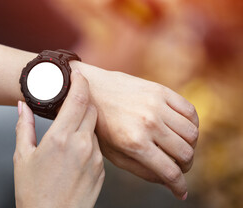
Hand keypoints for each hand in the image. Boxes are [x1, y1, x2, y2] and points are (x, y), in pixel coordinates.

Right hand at [14, 70, 104, 207]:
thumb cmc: (33, 192)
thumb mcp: (22, 157)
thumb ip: (23, 127)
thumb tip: (22, 107)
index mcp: (61, 138)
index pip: (79, 99)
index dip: (80, 82)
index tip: (78, 74)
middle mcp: (82, 144)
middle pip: (92, 109)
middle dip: (84, 99)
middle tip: (73, 96)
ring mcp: (95, 157)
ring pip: (96, 127)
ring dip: (86, 120)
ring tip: (71, 126)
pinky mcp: (102, 169)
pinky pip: (98, 146)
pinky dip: (88, 139)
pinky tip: (75, 148)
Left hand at [71, 62, 198, 199]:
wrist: (91, 91)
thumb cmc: (100, 126)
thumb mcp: (114, 154)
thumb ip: (141, 170)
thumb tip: (168, 182)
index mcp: (134, 143)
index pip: (170, 171)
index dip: (179, 186)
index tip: (181, 192)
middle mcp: (149, 124)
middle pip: (185, 153)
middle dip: (185, 167)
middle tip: (179, 167)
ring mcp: (156, 105)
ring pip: (192, 133)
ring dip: (190, 146)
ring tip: (179, 148)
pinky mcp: (160, 91)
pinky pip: (190, 111)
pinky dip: (193, 124)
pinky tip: (182, 129)